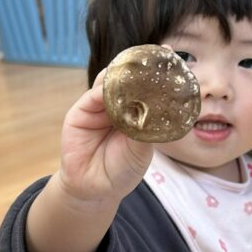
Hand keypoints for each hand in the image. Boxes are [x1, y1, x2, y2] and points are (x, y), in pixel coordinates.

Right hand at [58, 69, 152, 206]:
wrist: (95, 190)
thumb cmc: (122, 170)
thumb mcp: (142, 148)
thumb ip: (146, 125)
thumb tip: (157, 104)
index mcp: (135, 114)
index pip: (146, 90)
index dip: (156, 78)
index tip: (171, 63)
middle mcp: (117, 107)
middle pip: (127, 82)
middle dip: (139, 71)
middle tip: (155, 61)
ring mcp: (98, 108)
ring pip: (109, 83)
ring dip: (122, 77)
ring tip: (137, 71)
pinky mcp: (80, 112)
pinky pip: (93, 96)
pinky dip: (105, 90)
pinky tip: (116, 87)